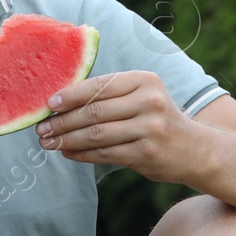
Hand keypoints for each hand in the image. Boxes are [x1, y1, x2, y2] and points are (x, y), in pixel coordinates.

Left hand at [35, 71, 200, 183]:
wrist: (194, 149)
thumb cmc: (157, 119)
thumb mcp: (142, 96)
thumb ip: (110, 96)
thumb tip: (62, 102)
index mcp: (144, 80)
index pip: (99, 86)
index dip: (70, 95)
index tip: (48, 103)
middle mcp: (149, 102)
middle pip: (94, 112)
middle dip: (62, 121)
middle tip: (41, 128)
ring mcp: (149, 129)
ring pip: (96, 134)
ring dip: (67, 140)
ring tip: (48, 142)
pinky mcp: (146, 153)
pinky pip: (105, 154)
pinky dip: (82, 154)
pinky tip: (67, 152)